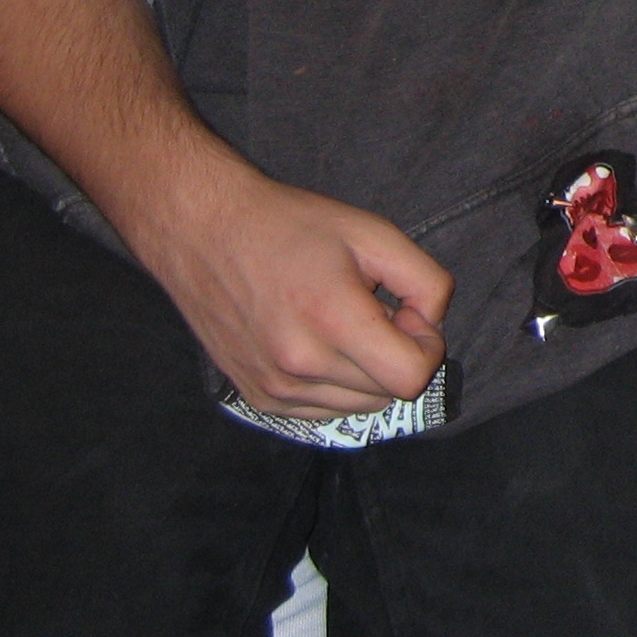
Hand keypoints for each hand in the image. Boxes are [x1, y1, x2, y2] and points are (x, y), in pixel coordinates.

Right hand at [128, 156, 452, 419]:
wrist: (205, 233)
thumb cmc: (291, 225)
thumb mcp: (373, 232)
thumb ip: (424, 281)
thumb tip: (432, 324)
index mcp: (332, 320)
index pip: (411, 378)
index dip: (426, 346)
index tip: (405, 312)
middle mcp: (301, 366)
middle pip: (388, 393)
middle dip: (398, 354)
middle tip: (375, 309)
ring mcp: (275, 389)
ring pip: (358, 406)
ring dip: (368, 372)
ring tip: (343, 321)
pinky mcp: (258, 398)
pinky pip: (324, 411)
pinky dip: (337, 384)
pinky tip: (319, 341)